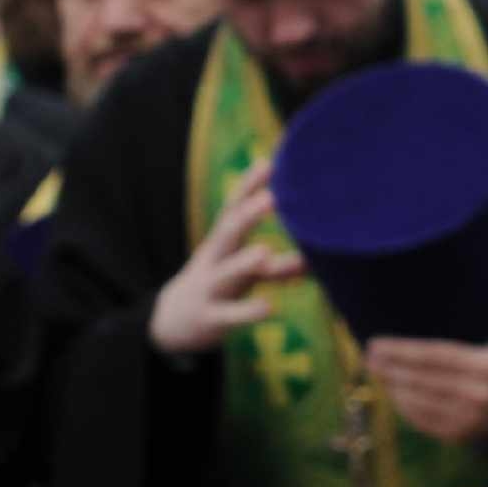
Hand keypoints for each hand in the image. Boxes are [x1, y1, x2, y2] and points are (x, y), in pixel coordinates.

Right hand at [150, 161, 309, 356]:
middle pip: (228, 232)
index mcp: (222, 243)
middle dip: (248, 215)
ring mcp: (209, 288)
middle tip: (272, 197)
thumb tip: (316, 259)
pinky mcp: (210, 318)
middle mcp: (214, 260)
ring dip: (244, 262)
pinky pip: (230, 314)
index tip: (269, 163)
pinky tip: (270, 307)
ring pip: (226, 272)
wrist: (171, 322)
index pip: (233, 208)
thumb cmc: (221, 288)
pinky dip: (248, 311)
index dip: (248, 187)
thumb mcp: (245, 274)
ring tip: (265, 251)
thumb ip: (278, 267)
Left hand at [366, 335, 487, 444]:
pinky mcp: (456, 435)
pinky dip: (402, 405)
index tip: (376, 344)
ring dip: (392, 386)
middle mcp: (477, 393)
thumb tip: (394, 348)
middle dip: (390, 367)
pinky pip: (419, 418)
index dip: (400, 350)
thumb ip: (445, 351)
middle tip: (369, 358)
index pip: (432, 355)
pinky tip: (393, 392)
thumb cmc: (481, 370)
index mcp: (483, 365)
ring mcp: (467, 417)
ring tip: (378, 373)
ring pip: (416, 400)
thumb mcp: (477, 352)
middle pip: (421, 378)